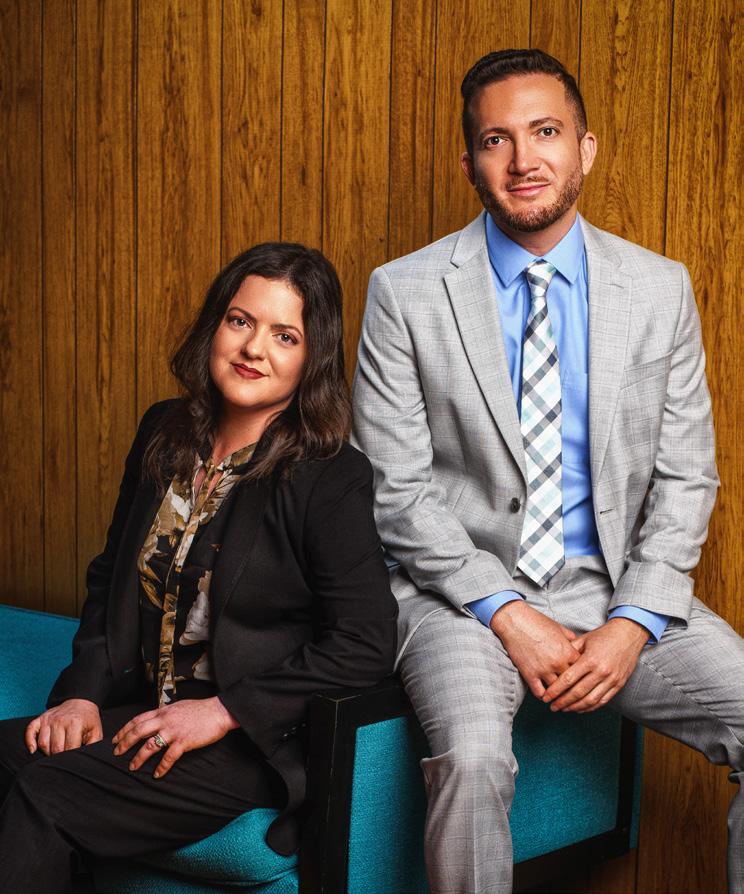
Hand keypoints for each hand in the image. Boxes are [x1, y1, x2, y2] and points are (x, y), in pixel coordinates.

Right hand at [25, 699, 102, 754]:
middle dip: (59, 756)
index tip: (73, 759)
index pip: (69, 748)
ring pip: (43, 744)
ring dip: (48, 752)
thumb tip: (87, 758)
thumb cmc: (88, 720)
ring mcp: (48, 719)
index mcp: (74, 723)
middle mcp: (59, 721)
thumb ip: (93, 745)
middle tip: (65, 757)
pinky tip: (33, 750)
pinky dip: (29, 742)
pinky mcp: (40, 719)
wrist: (80, 703)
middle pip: (55, 749)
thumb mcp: (96, 731)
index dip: (71, 757)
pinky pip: (30, 731)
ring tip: (56, 752)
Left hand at [112, 697, 239, 777]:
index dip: (124, 729)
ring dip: (139, 757)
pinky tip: (157, 774)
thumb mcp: (178, 706)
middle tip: (117, 753)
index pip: (138, 719)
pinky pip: (169, 757)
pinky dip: (161, 767)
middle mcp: (165, 721)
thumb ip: (165, 713)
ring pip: (150, 745)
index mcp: (163, 711)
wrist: (218, 711)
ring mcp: (174, 731)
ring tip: (133, 766)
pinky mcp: (184, 742)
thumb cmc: (200, 709)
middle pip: (138, 732)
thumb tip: (155, 719)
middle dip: (125, 743)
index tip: (116, 738)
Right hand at [490, 600, 580, 698]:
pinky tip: (545, 695)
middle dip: (573, 687)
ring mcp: (543, 670)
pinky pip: (539, 692)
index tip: (580, 678)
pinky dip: (543, 696)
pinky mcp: (529, 674)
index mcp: (567, 651)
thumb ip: (571, 639)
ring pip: (557, 691)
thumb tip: (578, 645)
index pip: (582, 671)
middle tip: (573, 692)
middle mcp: (558, 663)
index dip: (582, 675)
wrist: (515, 621)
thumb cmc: (537, 622)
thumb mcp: (559, 628)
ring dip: (558, 695)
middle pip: (572, 683)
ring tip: (560, 698)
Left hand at [542, 618, 648, 711]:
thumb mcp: (584, 639)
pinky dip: (591, 707)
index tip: (546, 696)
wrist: (628, 634)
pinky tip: (580, 708)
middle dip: (562, 702)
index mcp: (590, 659)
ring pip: (590, 700)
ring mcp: (612, 680)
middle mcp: (601, 671)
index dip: (555, 690)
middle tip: (552, 706)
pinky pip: (603, 701)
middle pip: (578, 692)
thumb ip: (570, 651)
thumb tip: (555, 662)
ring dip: (575, 707)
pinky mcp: (619, 684)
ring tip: (564, 709)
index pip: (568, 679)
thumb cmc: (604, 635)